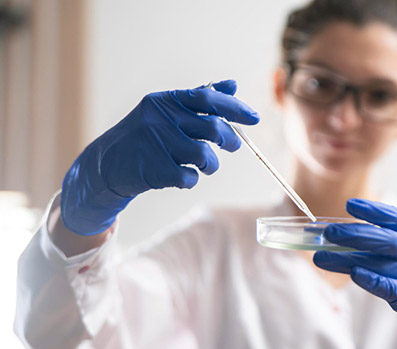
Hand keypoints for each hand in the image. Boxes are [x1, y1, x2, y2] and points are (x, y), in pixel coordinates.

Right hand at [61, 80, 258, 235]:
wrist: (107, 165)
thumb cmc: (145, 135)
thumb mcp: (167, 111)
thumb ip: (199, 98)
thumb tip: (232, 84)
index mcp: (165, 101)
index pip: (208, 98)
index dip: (235, 108)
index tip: (254, 118)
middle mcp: (160, 118)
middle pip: (213, 129)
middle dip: (230, 140)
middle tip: (232, 145)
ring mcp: (155, 144)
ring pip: (205, 156)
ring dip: (211, 165)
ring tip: (204, 165)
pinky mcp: (153, 170)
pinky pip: (190, 178)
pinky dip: (191, 180)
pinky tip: (182, 176)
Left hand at [313, 198, 396, 344]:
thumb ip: (369, 239)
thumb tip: (327, 235)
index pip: (391, 217)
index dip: (371, 210)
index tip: (349, 205)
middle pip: (382, 238)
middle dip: (353, 234)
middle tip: (328, 232)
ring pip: (377, 262)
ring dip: (346, 259)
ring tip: (320, 258)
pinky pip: (387, 285)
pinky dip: (370, 279)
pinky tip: (353, 274)